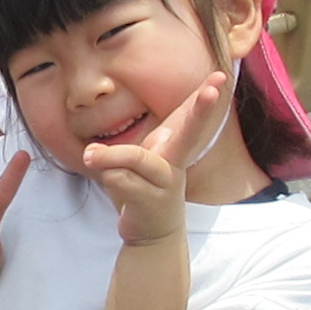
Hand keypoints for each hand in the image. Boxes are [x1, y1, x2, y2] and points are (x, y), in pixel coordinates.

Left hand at [83, 72, 224, 244]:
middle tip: (213, 90)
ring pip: (135, 158)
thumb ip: (120, 152)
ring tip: (90, 154)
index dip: (205, 97)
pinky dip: (106, 177)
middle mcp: (176, 162)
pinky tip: (111, 185)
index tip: (220, 77)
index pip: (191, 115)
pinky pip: (119, 179)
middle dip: (202, 111)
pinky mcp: (151, 202)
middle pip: (189, 132)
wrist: (153, 233)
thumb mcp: (138, 162)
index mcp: (175, 146)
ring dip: (109, 156)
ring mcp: (166, 183)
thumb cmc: (145, 188)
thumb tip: (91, 154)